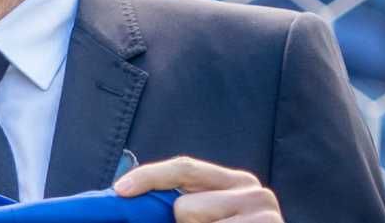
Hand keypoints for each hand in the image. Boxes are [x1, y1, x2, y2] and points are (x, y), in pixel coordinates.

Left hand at [114, 156, 281, 222]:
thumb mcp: (205, 218)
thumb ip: (179, 205)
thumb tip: (127, 194)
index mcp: (234, 182)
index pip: (185, 167)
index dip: (149, 177)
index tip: (119, 190)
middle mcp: (253, 190)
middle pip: (184, 206)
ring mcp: (264, 214)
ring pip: (191, 221)